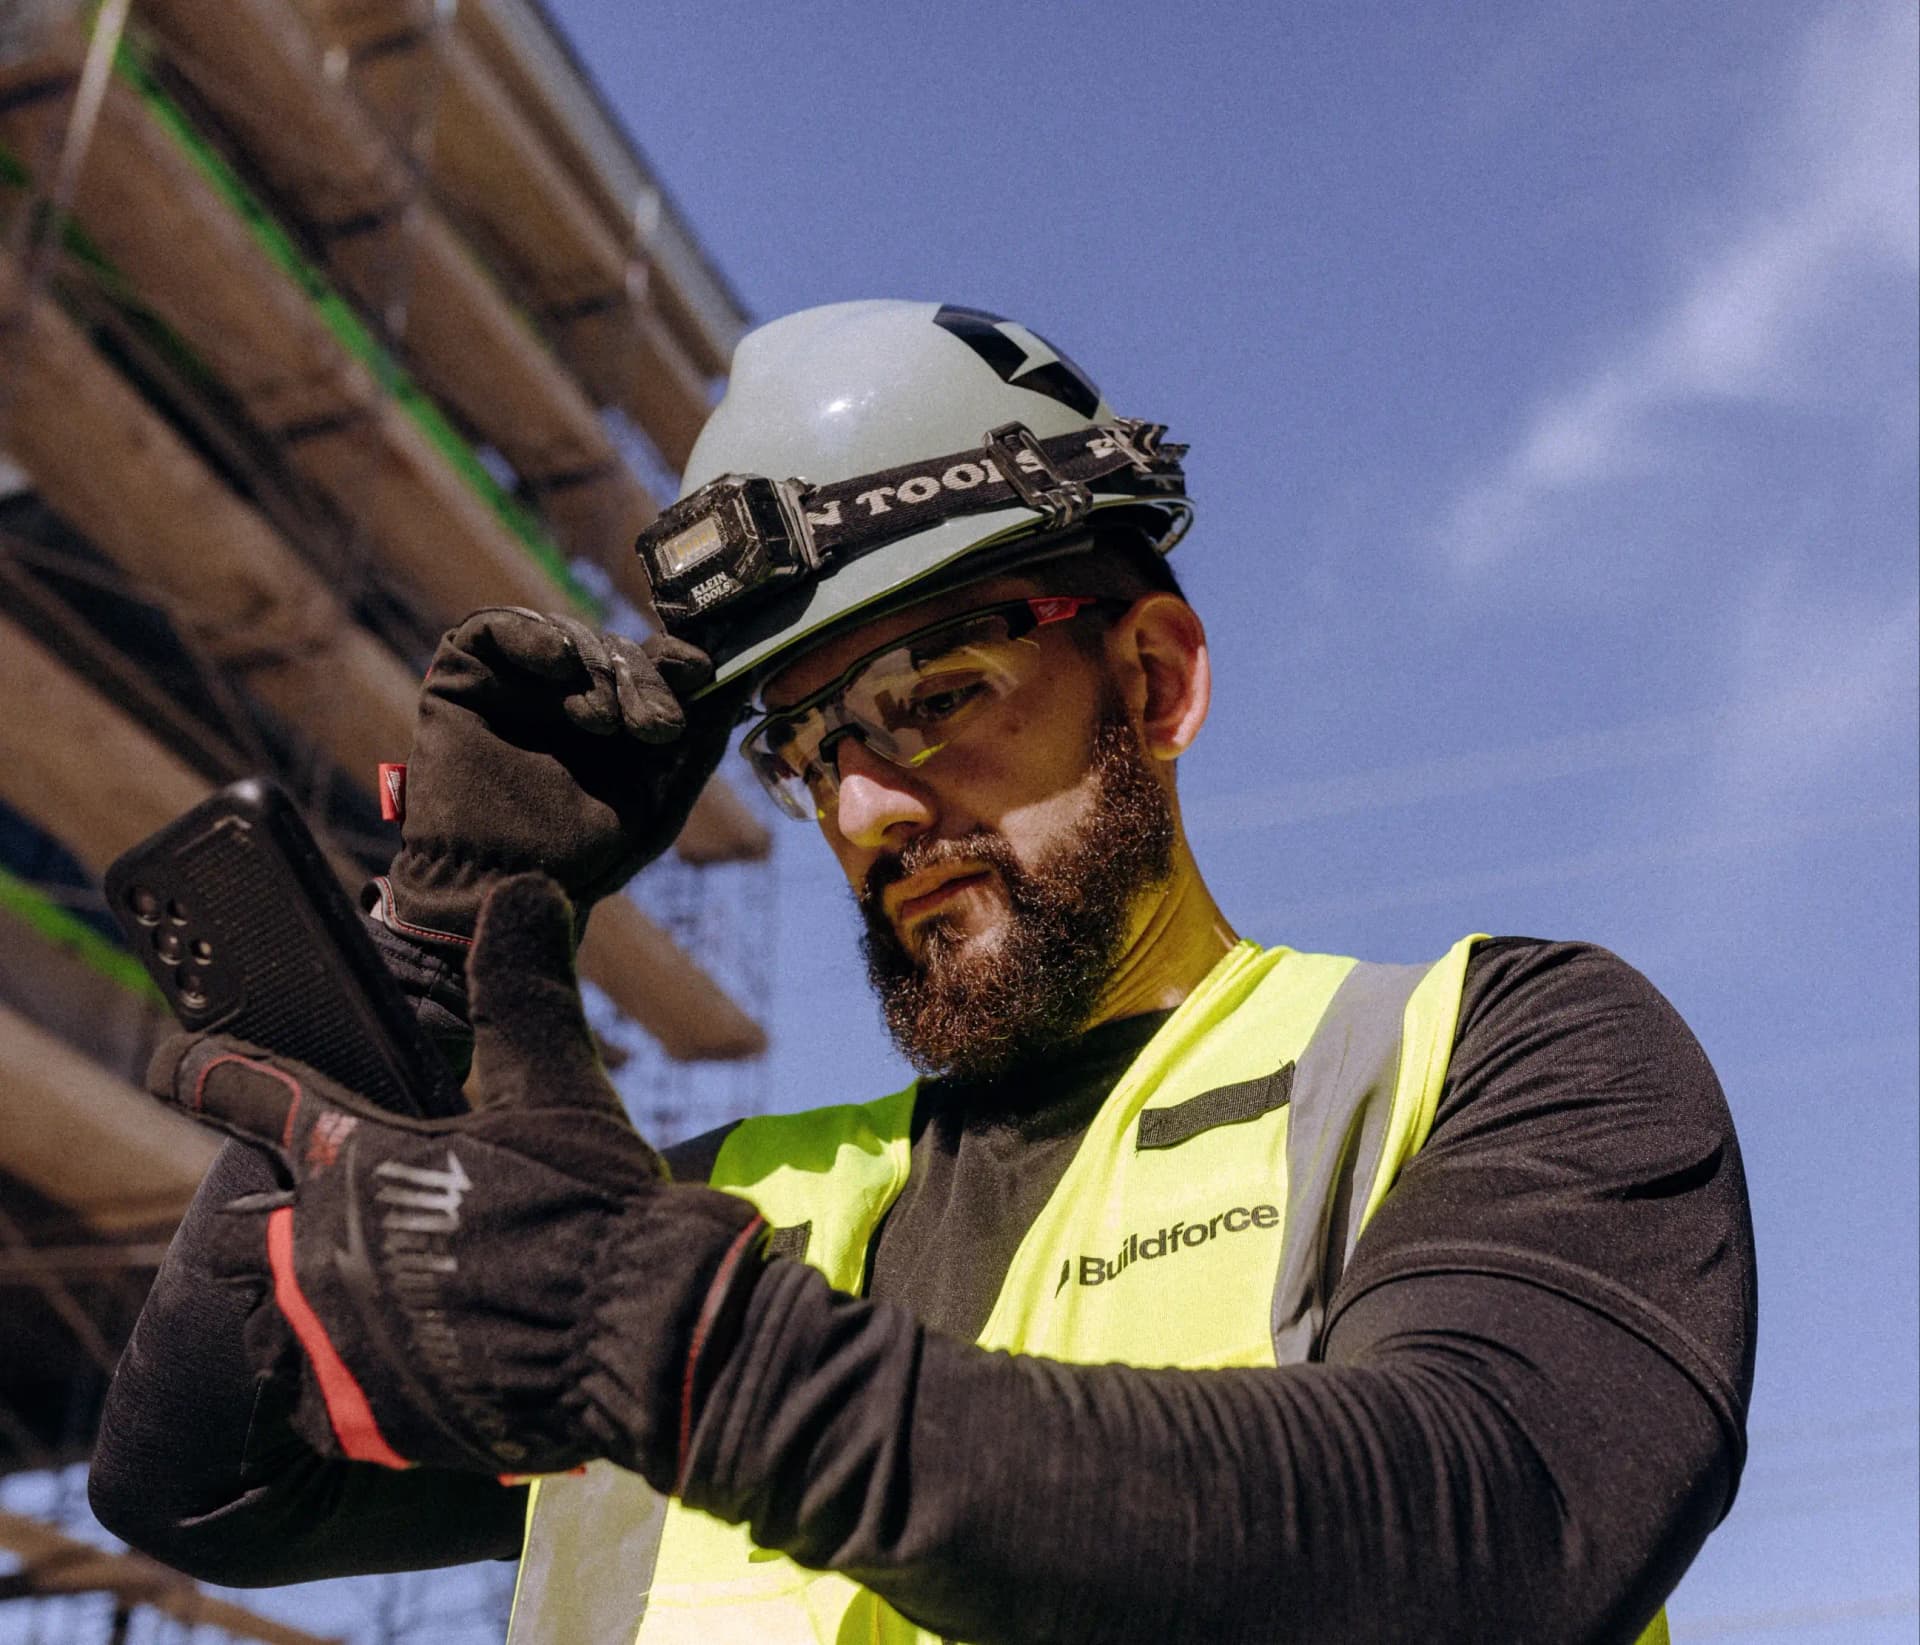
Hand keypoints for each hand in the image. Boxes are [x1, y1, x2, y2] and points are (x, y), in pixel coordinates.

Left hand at [146, 875, 766, 1485]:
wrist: (640, 1338)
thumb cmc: (595, 1206)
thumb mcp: (559, 1087)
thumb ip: (521, 991)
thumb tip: (520, 890)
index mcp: (359, 1154)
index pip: (252, 1096)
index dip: (205, 1070)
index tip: (171, 1059)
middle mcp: (325, 1244)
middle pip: (272, 1215)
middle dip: (318, 1209)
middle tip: (383, 1216)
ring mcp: (334, 1336)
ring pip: (297, 1301)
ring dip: (340, 1288)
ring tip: (417, 1290)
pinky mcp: (360, 1413)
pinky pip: (324, 1385)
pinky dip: (359, 1367)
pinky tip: (422, 1353)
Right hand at [376, 608, 743, 948]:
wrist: (504, 885)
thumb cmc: (583, 856)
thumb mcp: (658, 798)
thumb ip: (698, 743)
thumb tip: (741, 684)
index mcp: (614, 716)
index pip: (649, 663)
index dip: (674, 659)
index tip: (700, 671)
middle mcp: (565, 693)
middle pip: (613, 649)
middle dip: (641, 679)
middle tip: (655, 727)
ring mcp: (514, 681)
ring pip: (565, 635)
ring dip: (596, 667)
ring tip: (603, 722)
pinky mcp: (463, 675)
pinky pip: (496, 627)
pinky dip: (534, 636)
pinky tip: (561, 665)